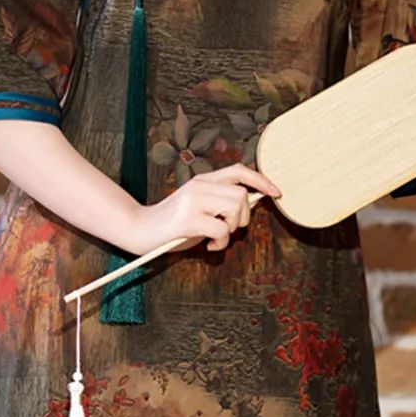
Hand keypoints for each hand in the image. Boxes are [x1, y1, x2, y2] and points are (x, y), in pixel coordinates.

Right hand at [122, 163, 281, 255]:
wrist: (139, 229)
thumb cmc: (172, 224)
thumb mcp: (197, 206)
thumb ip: (219, 203)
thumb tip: (250, 206)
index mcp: (202, 180)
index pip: (238, 171)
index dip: (261, 180)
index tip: (276, 192)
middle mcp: (199, 186)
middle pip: (242, 194)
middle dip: (244, 217)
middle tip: (230, 229)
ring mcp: (193, 201)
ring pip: (235, 209)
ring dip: (233, 228)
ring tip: (218, 237)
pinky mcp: (188, 219)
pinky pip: (222, 229)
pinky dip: (222, 242)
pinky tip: (210, 245)